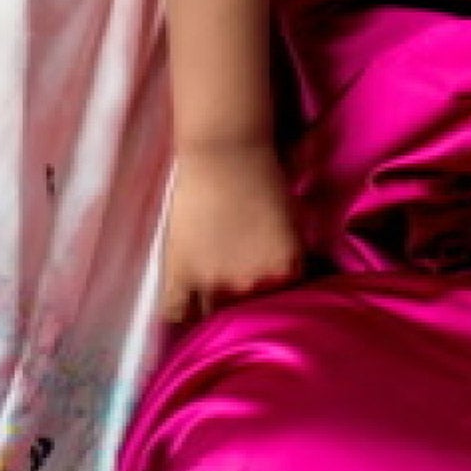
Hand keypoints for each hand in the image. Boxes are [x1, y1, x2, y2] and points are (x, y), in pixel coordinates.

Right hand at [160, 141, 303, 326]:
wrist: (226, 152)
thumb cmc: (265, 176)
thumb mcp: (293, 222)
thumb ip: (289, 259)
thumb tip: (287, 280)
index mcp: (285, 272)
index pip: (283, 304)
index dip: (273, 296)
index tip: (265, 290)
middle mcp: (252, 286)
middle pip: (247, 315)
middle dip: (244, 304)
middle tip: (235, 285)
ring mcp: (214, 284)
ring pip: (212, 319)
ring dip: (213, 308)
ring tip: (211, 293)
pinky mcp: (181, 276)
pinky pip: (177, 313)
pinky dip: (181, 312)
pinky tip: (186, 303)